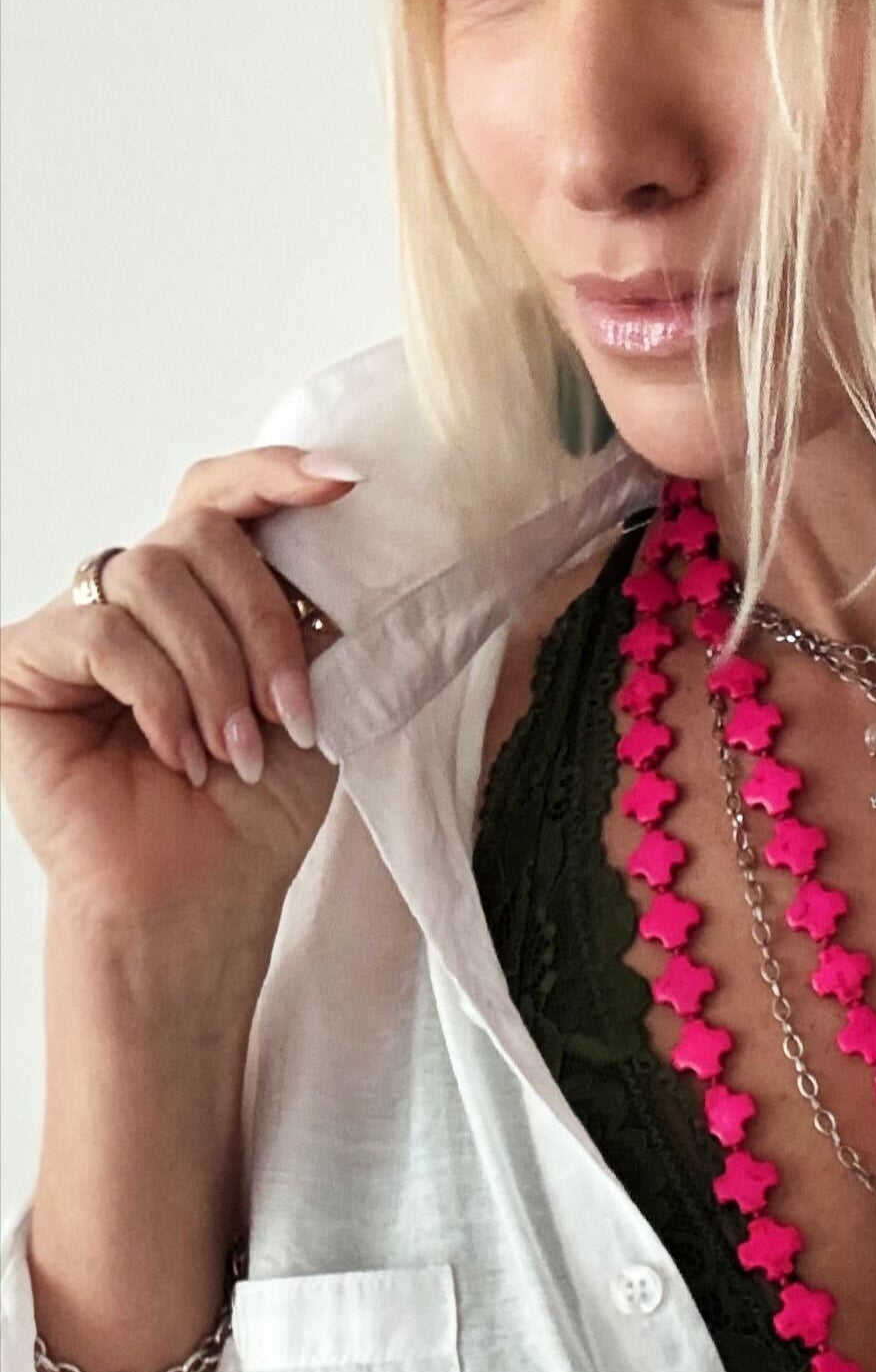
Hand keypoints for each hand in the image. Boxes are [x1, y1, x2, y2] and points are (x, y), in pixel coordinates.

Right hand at [0, 446, 356, 942]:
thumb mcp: (308, 695)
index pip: (224, 499)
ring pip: (155, 578)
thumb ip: (309, 613)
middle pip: (202, 535)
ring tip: (235, 749)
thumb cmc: (254, 808)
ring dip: (216, 671)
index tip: (347, 482)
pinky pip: (103, 632)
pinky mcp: (18, 662)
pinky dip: (160, 695)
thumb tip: (341, 541)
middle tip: (289, 710)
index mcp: (203, 594)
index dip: (278, 475)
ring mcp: (71, 624)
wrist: (201, 895)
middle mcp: (132, 596)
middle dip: (263, 623)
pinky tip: (179, 753)